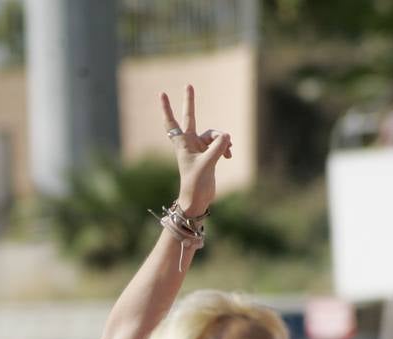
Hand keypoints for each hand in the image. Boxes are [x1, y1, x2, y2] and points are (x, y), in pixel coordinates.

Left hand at [161, 85, 230, 217]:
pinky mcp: (209, 154)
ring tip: (229, 151)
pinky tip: (230, 156)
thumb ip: (217, 149)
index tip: (162, 94)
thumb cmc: (195, 184)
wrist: (198, 199)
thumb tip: (226, 135)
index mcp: (183, 144)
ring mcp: (199, 148)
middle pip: (190, 117)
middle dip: (189, 102)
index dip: (167, 109)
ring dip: (223, 141)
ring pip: (214, 134)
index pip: (172, 123)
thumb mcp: (207, 165)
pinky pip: (220, 143)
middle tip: (188, 85)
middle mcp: (190, 143)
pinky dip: (226, 147)